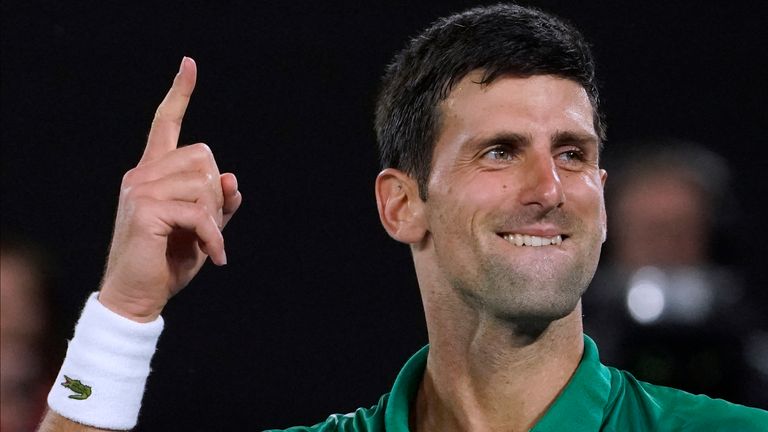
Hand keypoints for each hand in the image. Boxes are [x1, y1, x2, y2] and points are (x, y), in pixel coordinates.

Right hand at [98, 57, 241, 321]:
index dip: (180, 94)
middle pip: (204, 156)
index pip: (166, 124)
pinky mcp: (146, 208)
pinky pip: (199, 212)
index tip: (190, 64)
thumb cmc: (169, 262)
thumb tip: (232, 178)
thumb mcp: (203, 229)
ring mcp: (140, 188)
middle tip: (206, 227)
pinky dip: (214, 237)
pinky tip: (214, 258)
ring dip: (215, 218)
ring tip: (205, 244)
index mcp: (154, 172)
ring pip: (204, 182)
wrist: (139, 296)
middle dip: (216, 193)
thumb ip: (218, 203)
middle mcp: (142, 173)